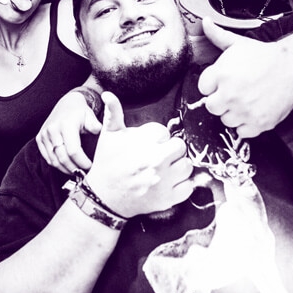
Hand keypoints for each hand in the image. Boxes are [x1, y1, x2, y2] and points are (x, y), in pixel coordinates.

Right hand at [36, 90, 101, 172]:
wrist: (66, 104)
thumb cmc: (80, 112)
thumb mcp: (90, 116)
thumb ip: (95, 126)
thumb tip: (99, 133)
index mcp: (66, 124)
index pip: (73, 150)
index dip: (82, 162)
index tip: (90, 166)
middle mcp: (53, 129)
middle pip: (62, 157)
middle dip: (74, 168)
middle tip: (83, 174)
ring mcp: (44, 134)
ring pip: (54, 160)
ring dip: (65, 169)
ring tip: (76, 172)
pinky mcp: (39, 138)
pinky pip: (47, 157)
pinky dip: (57, 165)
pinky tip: (67, 167)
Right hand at [86, 92, 193, 218]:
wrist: (103, 197)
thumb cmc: (107, 162)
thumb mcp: (109, 135)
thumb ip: (113, 112)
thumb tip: (108, 93)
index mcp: (144, 144)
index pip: (165, 132)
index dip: (157, 137)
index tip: (148, 143)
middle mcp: (156, 162)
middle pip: (181, 146)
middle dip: (171, 148)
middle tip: (160, 153)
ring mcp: (163, 182)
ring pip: (187, 166)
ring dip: (178, 165)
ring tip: (165, 167)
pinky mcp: (167, 200)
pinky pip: (188, 187)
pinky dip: (183, 184)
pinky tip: (170, 181)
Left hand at [198, 18, 292, 137]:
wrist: (292, 67)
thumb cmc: (264, 56)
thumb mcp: (238, 43)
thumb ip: (217, 36)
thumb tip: (204, 22)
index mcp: (221, 74)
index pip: (202, 88)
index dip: (212, 84)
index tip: (223, 80)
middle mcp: (230, 94)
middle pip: (211, 107)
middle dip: (220, 99)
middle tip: (234, 91)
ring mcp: (244, 111)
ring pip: (225, 120)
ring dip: (233, 112)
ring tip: (245, 99)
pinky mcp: (258, 123)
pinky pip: (241, 132)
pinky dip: (246, 124)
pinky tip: (252, 110)